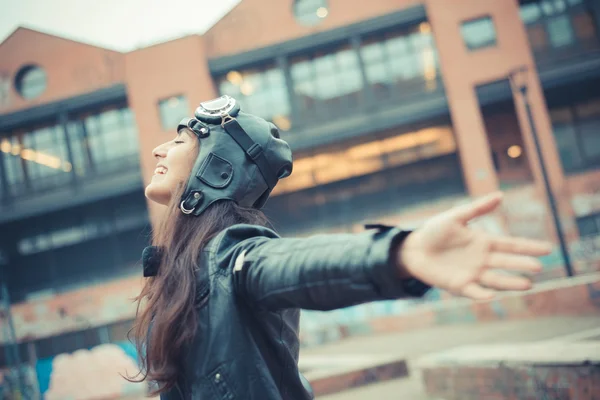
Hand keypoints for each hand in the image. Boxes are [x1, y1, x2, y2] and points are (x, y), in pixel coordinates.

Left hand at [397, 192, 551, 299]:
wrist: (414, 249)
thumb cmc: (434, 231)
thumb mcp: (455, 217)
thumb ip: (477, 209)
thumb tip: (500, 195)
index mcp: (484, 242)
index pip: (511, 245)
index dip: (529, 247)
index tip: (547, 249)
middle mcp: (482, 260)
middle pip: (506, 262)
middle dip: (522, 265)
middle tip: (538, 267)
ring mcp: (472, 273)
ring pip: (496, 280)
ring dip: (510, 283)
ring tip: (527, 285)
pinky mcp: (459, 285)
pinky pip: (473, 291)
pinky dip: (481, 294)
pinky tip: (490, 296)